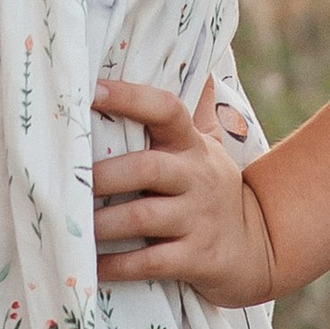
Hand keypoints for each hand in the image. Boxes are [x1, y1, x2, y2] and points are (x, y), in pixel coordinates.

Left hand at [92, 75, 279, 305]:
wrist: (259, 247)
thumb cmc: (214, 190)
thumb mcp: (208, 147)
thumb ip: (192, 110)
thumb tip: (192, 61)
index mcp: (192, 145)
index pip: (166, 110)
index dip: (131, 98)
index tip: (93, 91)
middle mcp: (196, 177)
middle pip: (147, 167)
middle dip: (106, 175)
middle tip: (70, 182)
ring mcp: (197, 219)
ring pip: (143, 217)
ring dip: (103, 224)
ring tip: (71, 225)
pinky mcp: (197, 259)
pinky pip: (150, 262)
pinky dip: (117, 266)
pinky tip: (92, 268)